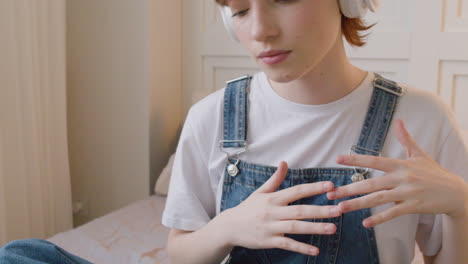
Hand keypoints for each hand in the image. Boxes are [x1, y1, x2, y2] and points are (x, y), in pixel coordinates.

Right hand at [222, 161, 341, 255]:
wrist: (229, 227)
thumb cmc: (248, 208)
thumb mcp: (260, 192)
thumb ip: (275, 179)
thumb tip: (284, 162)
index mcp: (273, 198)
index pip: (296, 191)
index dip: (314, 188)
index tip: (330, 185)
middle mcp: (273, 212)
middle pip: (299, 210)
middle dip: (320, 210)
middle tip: (339, 209)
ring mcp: (271, 227)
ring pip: (296, 227)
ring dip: (315, 228)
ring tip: (333, 228)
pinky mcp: (269, 241)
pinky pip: (287, 244)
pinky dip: (301, 247)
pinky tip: (316, 250)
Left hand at [327, 119, 467, 227]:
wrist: (456, 192)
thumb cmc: (434, 172)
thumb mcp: (420, 154)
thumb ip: (406, 139)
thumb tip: (399, 121)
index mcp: (400, 164)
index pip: (374, 160)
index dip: (355, 159)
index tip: (337, 159)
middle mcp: (401, 178)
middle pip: (370, 183)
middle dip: (348, 189)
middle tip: (330, 194)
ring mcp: (407, 193)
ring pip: (377, 199)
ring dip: (357, 204)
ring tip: (340, 208)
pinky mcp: (413, 206)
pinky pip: (392, 213)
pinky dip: (378, 218)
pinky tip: (365, 223)